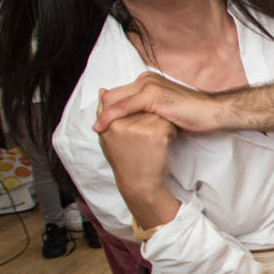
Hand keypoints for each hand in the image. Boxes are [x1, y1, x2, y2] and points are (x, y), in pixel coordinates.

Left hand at [94, 72, 218, 133]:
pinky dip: (112, 117)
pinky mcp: (154, 95)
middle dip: (103, 112)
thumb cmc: (193, 115)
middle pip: (114, 95)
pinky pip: (126, 107)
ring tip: (96, 131)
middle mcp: (146, 79)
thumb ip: (148, 111)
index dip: (108, 110)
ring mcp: (149, 85)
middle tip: (96, 130)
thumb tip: (134, 121)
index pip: (119, 94)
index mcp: (148, 81)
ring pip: (116, 100)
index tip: (101, 126)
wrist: (211, 113)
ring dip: (104, 116)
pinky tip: (104, 128)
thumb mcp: (165, 112)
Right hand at [98, 111, 179, 228]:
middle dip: (148, 117)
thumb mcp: (109, 137)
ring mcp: (139, 126)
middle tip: (146, 138)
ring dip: (160, 124)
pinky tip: (162, 146)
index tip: (138, 127)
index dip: (135, 113)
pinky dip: (170, 133)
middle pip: (142, 106)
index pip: (124, 102)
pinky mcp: (156, 133)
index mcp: (109, 121)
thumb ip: (105, 113)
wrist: (140, 184)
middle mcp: (121, 121)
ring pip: (157, 113)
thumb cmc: (126, 160)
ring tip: (152, 142)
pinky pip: (168, 123)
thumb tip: (103, 90)